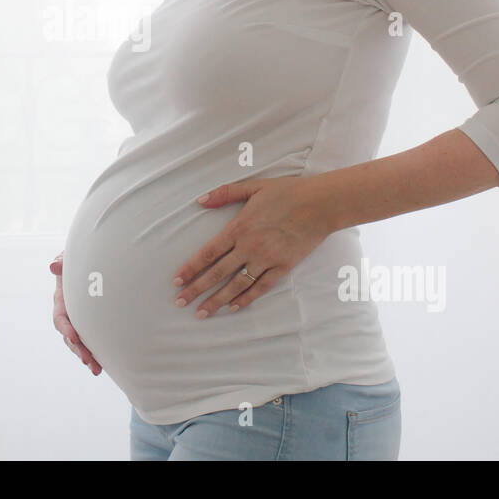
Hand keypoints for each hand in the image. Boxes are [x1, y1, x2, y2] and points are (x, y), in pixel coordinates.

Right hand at [50, 252, 101, 374]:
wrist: (92, 264)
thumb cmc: (78, 261)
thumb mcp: (69, 260)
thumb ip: (62, 262)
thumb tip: (53, 266)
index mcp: (61, 301)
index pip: (60, 318)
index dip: (66, 328)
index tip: (74, 336)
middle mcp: (69, 315)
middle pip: (69, 336)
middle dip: (77, 349)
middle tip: (87, 359)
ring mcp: (79, 322)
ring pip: (79, 344)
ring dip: (87, 357)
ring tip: (96, 369)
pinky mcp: (91, 325)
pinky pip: (91, 342)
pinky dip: (96, 354)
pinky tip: (103, 365)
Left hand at [172, 174, 337, 318]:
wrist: (320, 204)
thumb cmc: (287, 192)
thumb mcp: (253, 186)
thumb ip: (224, 193)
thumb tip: (200, 200)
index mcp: (239, 228)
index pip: (208, 253)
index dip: (191, 268)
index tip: (177, 281)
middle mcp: (249, 247)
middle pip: (217, 273)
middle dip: (196, 289)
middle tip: (180, 302)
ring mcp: (266, 259)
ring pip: (236, 285)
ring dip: (217, 300)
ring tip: (202, 313)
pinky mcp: (283, 267)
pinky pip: (261, 287)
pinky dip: (246, 299)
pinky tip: (233, 307)